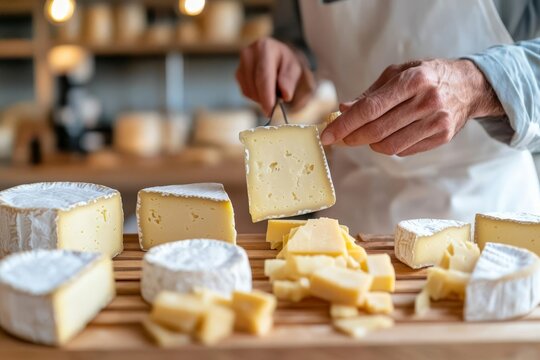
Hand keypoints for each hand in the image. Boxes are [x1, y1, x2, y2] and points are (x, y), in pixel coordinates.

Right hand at [236, 37, 315, 115]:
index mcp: (264, 48)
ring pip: (249, 91)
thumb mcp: (294, 68)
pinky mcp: (238, 74)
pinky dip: (256, 96)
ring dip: (262, 97)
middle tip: (276, 106)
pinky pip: (246, 92)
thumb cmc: (285, 62)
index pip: (263, 75)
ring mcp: (240, 64)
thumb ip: (290, 80)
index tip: (270, 110)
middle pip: (255, 85)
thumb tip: (285, 95)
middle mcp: (248, 54)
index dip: (266, 95)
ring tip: (273, 90)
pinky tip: (264, 89)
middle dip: (266, 99)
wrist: (275, 56)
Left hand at [321, 59, 504, 155]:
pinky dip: (389, 146)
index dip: (345, 124)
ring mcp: (436, 122)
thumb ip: (370, 94)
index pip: (370, 109)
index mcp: (413, 80)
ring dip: (370, 143)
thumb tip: (343, 110)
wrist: (469, 86)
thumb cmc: (426, 76)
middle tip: (340, 138)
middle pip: (377, 130)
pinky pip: (404, 150)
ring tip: (368, 133)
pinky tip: (390, 134)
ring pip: (389, 146)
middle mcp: (427, 101)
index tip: (327, 135)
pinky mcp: (442, 137)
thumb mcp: (398, 74)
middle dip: (352, 137)